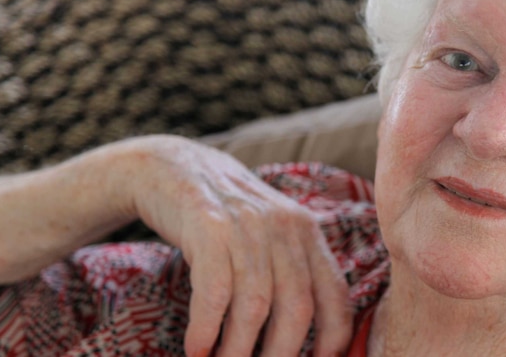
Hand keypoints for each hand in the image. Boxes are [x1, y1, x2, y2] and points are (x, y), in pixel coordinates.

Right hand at [106, 135, 351, 356]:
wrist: (171, 167)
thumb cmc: (223, 215)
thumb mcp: (267, 232)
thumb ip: (288, 270)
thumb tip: (299, 333)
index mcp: (306, 231)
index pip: (334, 293)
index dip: (334, 336)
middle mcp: (284, 227)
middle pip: (296, 307)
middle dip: (280, 354)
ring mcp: (247, 225)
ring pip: (255, 306)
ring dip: (238, 349)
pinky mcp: (208, 226)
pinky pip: (214, 291)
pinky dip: (206, 328)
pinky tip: (196, 348)